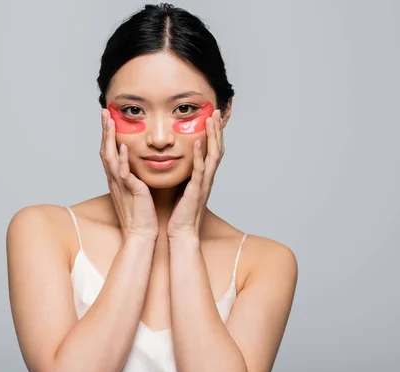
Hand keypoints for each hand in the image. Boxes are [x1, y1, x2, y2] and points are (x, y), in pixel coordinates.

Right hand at [100, 109, 158, 239]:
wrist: (141, 234)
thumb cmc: (141, 214)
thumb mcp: (136, 190)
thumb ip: (134, 176)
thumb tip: (138, 165)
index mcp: (117, 179)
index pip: (109, 152)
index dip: (107, 134)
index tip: (108, 118)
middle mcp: (115, 180)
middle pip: (105, 150)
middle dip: (104, 130)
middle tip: (104, 112)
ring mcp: (120, 185)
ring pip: (110, 158)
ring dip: (109, 138)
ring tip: (110, 121)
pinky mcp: (130, 191)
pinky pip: (123, 173)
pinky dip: (122, 159)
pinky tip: (122, 146)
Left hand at [167, 109, 223, 238]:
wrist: (182, 232)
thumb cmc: (181, 212)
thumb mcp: (184, 188)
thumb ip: (186, 175)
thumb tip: (181, 162)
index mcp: (204, 177)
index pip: (212, 150)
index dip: (214, 134)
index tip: (212, 117)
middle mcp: (207, 178)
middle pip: (217, 148)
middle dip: (217, 130)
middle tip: (216, 112)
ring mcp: (204, 183)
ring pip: (213, 155)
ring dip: (213, 136)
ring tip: (211, 120)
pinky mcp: (196, 190)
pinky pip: (200, 170)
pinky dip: (200, 155)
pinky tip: (198, 141)